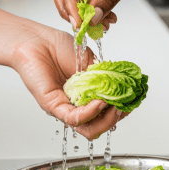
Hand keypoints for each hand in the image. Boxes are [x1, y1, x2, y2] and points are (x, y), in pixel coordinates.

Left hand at [11, 21, 124, 138]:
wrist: (37, 40)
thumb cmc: (57, 48)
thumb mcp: (89, 62)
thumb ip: (103, 77)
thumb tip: (120, 87)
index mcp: (84, 96)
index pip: (105, 113)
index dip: (120, 109)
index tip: (131, 99)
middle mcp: (74, 105)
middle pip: (99, 126)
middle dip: (116, 118)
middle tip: (124, 106)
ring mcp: (64, 108)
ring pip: (89, 129)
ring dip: (107, 119)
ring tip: (115, 106)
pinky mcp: (53, 106)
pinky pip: (75, 118)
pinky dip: (92, 112)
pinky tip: (101, 102)